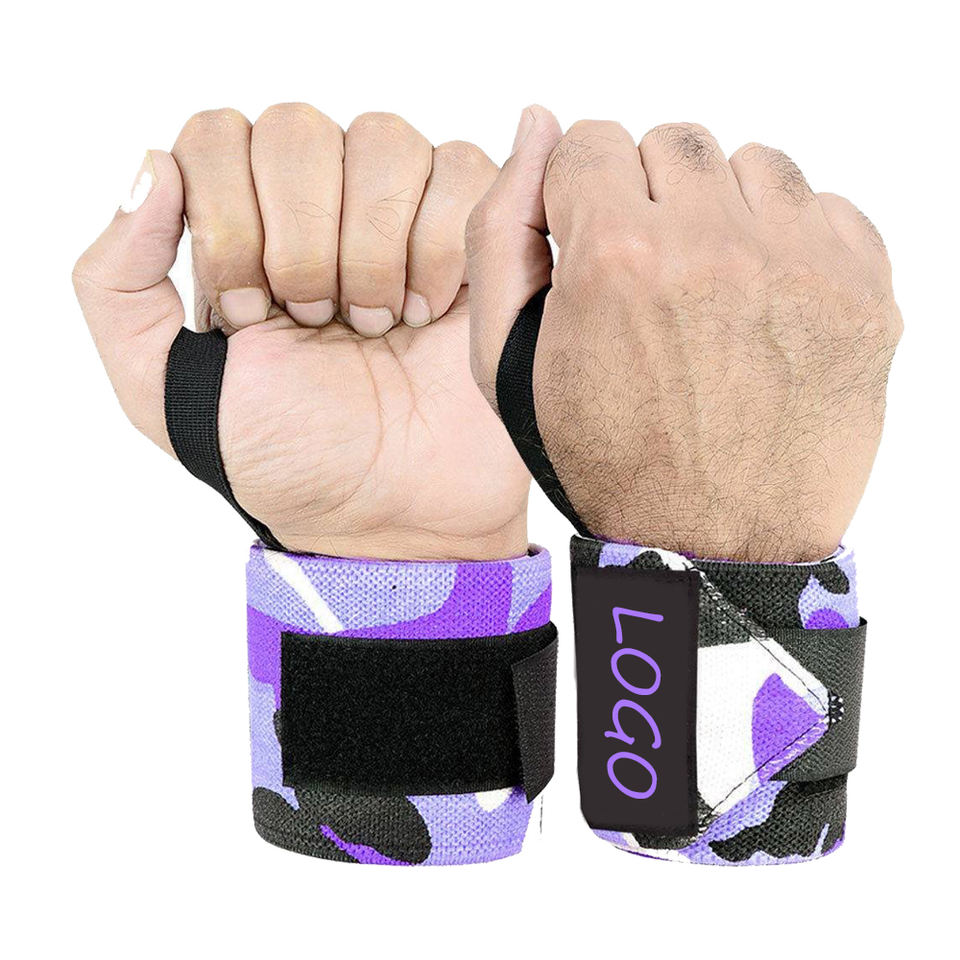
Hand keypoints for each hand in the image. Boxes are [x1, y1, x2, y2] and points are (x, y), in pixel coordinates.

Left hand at [74, 105, 528, 559]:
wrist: (396, 510)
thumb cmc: (290, 457)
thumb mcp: (161, 387)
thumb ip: (116, 282)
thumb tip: (153, 166)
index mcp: (239, 228)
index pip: (215, 138)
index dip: (230, 225)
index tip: (251, 321)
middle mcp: (317, 204)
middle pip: (295, 128)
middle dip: (302, 242)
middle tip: (319, 324)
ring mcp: (398, 211)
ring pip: (382, 139)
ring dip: (374, 249)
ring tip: (381, 324)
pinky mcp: (473, 230)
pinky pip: (460, 170)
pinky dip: (440, 247)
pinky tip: (432, 313)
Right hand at [468, 111, 901, 560]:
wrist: (712, 545)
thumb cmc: (605, 459)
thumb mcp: (508, 361)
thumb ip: (502, 231)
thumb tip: (535, 123)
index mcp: (615, 258)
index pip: (589, 140)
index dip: (580, 197)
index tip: (591, 244)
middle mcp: (713, 247)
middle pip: (671, 144)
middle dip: (648, 198)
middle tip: (649, 275)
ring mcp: (800, 267)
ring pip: (752, 165)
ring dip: (721, 213)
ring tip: (708, 291)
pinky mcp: (864, 293)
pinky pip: (824, 209)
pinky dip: (788, 244)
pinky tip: (762, 310)